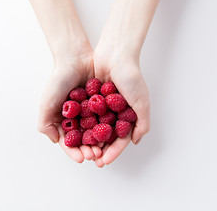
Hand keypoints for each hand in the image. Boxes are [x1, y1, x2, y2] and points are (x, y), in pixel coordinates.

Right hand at [37, 44, 101, 162]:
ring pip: (96, 132)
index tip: (82, 158)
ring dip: (100, 142)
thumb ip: (45, 124)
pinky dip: (109, 128)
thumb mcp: (47, 103)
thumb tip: (56, 142)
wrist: (75, 59)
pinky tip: (113, 135)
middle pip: (84, 140)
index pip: (69, 141)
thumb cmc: (58, 80)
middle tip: (96, 155)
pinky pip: (107, 119)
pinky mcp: (102, 104)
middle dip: (89, 150)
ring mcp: (90, 112)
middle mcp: (77, 118)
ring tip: (105, 148)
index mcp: (63, 120)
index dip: (74, 152)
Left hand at [93, 46, 149, 166]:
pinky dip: (81, 123)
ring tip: (82, 149)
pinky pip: (86, 114)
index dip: (113, 151)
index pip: (121, 139)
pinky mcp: (92, 98)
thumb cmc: (131, 77)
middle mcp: (116, 112)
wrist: (115, 54)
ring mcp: (103, 105)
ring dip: (89, 139)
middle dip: (99, 148)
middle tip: (91, 159)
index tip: (104, 161)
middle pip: (106, 136)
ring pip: (94, 127)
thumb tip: (135, 141)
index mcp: (129, 114)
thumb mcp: (142, 102)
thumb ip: (142, 123)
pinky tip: (75, 133)